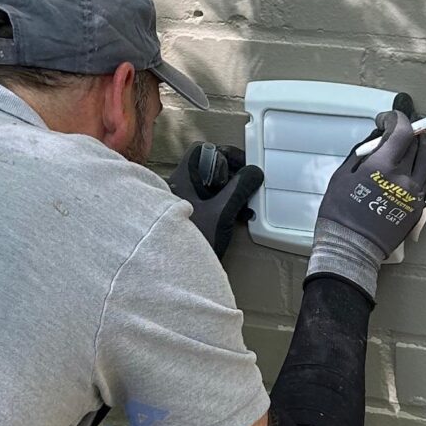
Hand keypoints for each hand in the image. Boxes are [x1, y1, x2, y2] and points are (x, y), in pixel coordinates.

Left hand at [169, 140, 263, 258]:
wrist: (172, 274)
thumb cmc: (191, 242)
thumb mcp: (221, 213)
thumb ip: (239, 189)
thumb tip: (254, 172)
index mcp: (182, 180)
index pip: (202, 151)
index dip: (225, 154)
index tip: (243, 167)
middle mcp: (177, 188)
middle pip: (206, 168)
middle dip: (231, 176)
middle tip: (246, 188)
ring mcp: (179, 204)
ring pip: (206, 187)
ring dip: (227, 193)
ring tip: (244, 206)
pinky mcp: (183, 219)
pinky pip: (204, 203)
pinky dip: (219, 205)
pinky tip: (233, 218)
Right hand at [306, 96, 425, 297]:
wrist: (351, 248)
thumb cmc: (340, 212)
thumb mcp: (343, 175)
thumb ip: (362, 152)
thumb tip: (375, 136)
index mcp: (383, 166)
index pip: (402, 130)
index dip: (395, 118)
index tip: (385, 118)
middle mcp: (404, 177)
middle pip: (416, 143)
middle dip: (406, 131)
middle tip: (394, 129)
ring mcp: (415, 193)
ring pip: (425, 161)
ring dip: (417, 148)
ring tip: (405, 146)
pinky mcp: (418, 207)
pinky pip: (424, 180)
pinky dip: (418, 168)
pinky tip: (408, 168)